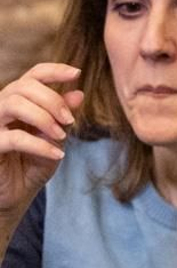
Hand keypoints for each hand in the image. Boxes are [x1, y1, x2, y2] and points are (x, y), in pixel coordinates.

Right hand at [0, 64, 82, 220]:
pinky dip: (40, 145)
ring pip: (14, 103)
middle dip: (52, 100)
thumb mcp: (54, 139)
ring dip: (44, 118)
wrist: (14, 196)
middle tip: (69, 120)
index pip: (32, 76)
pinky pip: (14, 138)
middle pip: (24, 86)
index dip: (53, 71)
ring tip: (61, 135)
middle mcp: (0, 109)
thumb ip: (63, 117)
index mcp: (17, 102)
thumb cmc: (31, 165)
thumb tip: (78, 94)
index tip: (76, 73)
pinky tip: (57, 155)